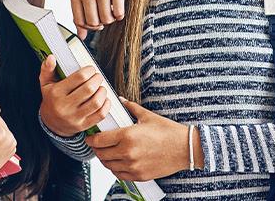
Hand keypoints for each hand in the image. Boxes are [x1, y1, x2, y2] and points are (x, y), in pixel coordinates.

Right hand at [38, 55, 110, 136]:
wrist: (51, 124)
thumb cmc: (51, 100)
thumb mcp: (45, 84)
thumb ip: (47, 69)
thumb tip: (51, 57)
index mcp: (56, 93)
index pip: (79, 78)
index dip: (89, 71)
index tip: (91, 69)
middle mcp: (65, 106)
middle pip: (89, 89)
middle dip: (97, 79)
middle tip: (97, 77)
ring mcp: (74, 117)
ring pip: (96, 102)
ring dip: (103, 92)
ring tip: (101, 87)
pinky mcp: (83, 125)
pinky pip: (100, 115)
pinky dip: (106, 105)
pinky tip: (104, 99)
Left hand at [70, 0, 131, 38]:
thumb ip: (81, 11)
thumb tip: (82, 36)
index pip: (78, 21)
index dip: (88, 28)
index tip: (96, 24)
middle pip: (93, 23)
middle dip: (101, 23)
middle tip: (106, 13)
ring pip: (106, 19)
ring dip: (112, 18)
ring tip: (112, 7)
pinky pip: (118, 13)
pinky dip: (120, 14)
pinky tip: (119, 5)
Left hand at [85, 98, 202, 181]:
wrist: (185, 148)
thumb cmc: (167, 131)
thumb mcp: (147, 116)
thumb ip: (131, 107)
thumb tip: (121, 100)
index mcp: (127, 136)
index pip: (99, 140)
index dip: (91, 139)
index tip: (89, 136)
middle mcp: (127, 152)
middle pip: (101, 154)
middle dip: (96, 148)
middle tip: (96, 144)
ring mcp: (133, 166)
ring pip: (108, 165)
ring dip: (104, 159)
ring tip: (106, 152)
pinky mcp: (139, 175)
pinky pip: (119, 174)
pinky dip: (115, 168)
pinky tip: (117, 162)